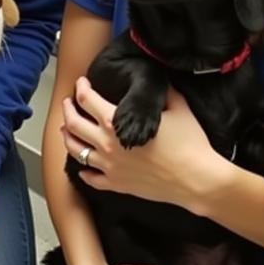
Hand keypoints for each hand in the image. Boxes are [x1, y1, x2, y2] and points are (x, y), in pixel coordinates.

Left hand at [61, 79, 230, 209]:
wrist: (196, 179)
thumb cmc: (190, 143)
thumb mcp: (177, 106)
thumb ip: (161, 91)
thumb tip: (156, 80)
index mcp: (117, 122)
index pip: (88, 99)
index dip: (81, 88)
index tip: (82, 83)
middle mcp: (106, 144)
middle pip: (74, 124)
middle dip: (68, 109)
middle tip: (68, 102)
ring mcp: (109, 167)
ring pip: (76, 151)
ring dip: (68, 137)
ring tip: (67, 129)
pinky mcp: (116, 184)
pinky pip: (91, 178)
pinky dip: (83, 171)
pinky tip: (83, 168)